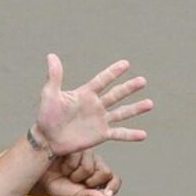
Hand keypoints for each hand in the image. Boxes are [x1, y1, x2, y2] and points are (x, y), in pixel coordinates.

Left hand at [33, 55, 152, 158]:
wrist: (46, 139)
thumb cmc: (46, 117)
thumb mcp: (50, 95)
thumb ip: (54, 76)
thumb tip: (51, 55)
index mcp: (85, 94)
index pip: (102, 80)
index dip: (113, 73)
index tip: (126, 64)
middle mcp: (96, 105)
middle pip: (116, 94)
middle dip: (129, 88)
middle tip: (142, 81)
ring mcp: (99, 120)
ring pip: (122, 113)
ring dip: (135, 108)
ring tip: (150, 103)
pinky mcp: (100, 134)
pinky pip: (119, 133)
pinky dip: (131, 135)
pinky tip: (144, 135)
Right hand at [36, 149, 119, 195]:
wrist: (39, 176)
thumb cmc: (57, 186)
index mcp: (98, 177)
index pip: (114, 180)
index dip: (113, 186)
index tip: (106, 193)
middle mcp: (95, 163)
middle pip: (105, 173)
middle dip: (89, 182)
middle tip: (76, 182)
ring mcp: (87, 153)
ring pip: (90, 167)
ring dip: (74, 174)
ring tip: (65, 172)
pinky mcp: (77, 146)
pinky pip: (78, 157)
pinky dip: (68, 165)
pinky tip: (61, 163)